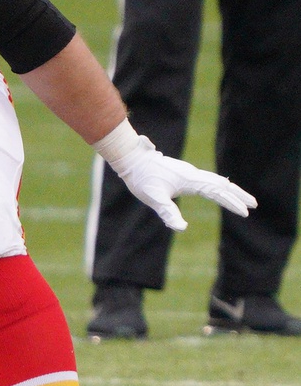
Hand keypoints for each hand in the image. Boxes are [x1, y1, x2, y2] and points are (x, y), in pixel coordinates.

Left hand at [99, 122, 255, 230]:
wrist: (132, 157)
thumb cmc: (141, 179)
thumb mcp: (153, 198)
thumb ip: (167, 212)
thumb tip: (181, 228)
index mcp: (190, 180)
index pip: (217, 192)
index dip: (231, 202)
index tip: (245, 212)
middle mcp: (193, 174)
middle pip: (222, 184)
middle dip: (238, 195)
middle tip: (254, 205)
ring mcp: (189, 172)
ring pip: (216, 180)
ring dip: (230, 190)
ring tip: (243, 199)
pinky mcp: (184, 172)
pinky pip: (208, 179)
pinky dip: (219, 185)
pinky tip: (220, 189)